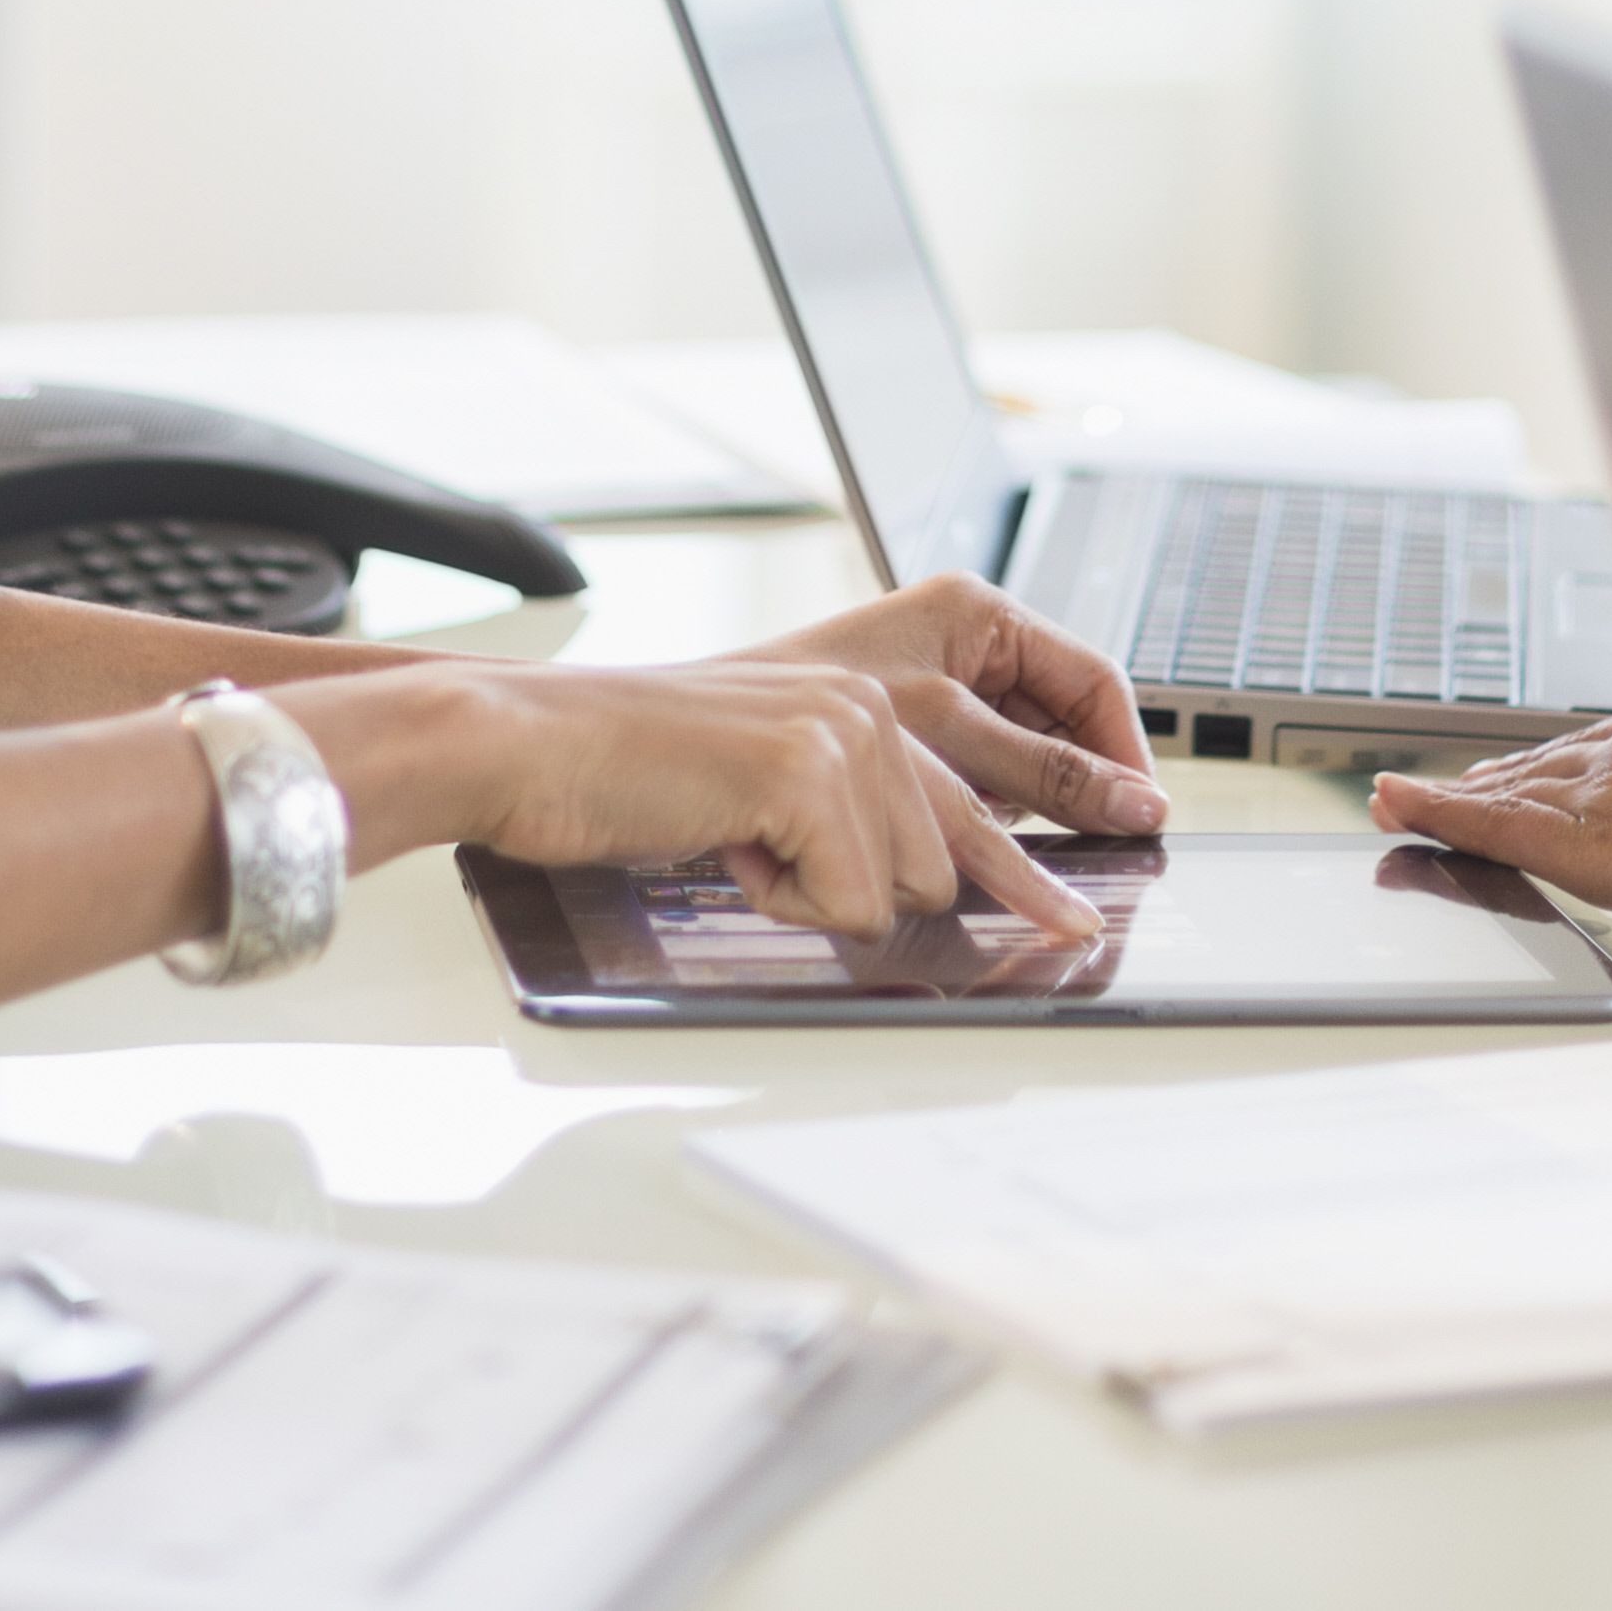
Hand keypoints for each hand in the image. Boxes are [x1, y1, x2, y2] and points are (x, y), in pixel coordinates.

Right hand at [437, 655, 1114, 939]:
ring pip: (909, 888)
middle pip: (954, 858)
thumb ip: (845, 807)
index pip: (978, 794)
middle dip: (913, 894)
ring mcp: (848, 730)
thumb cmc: (628, 771)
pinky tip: (725, 840)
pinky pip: (850, 899)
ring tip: (740, 839)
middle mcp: (873, 700)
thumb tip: (917, 886)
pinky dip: (783, 897)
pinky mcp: (812, 771)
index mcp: (866, 695)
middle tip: (970, 908)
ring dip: (819, 892)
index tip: (1077, 916)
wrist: (533, 741)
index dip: (1030, 868)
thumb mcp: (763, 783)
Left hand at [750, 572, 1169, 841]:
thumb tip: (1139, 805)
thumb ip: (1045, 767)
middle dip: (1073, 792)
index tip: (1145, 817)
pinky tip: (941, 846)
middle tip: (1098, 851)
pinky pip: (966, 800)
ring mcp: (933, 705)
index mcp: (977, 615)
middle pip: (1059, 732)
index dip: (1126, 751)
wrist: (682, 739)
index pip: (1093, 681)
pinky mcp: (901, 756)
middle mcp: (960, 653)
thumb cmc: (795, 697)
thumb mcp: (944, 726)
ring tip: (1002, 847)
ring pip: (1016, 774)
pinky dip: (964, 830)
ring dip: (1013, 819)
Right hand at [1369, 715, 1611, 931]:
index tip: (1389, 800)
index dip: (1437, 812)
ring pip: (1546, 762)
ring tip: (1453, 788)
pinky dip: (1549, 755)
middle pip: (1513, 791)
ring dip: (1495, 778)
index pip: (1503, 824)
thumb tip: (1566, 859)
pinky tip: (1533, 760)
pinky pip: (1589, 739)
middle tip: (1396, 800)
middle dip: (1449, 796)